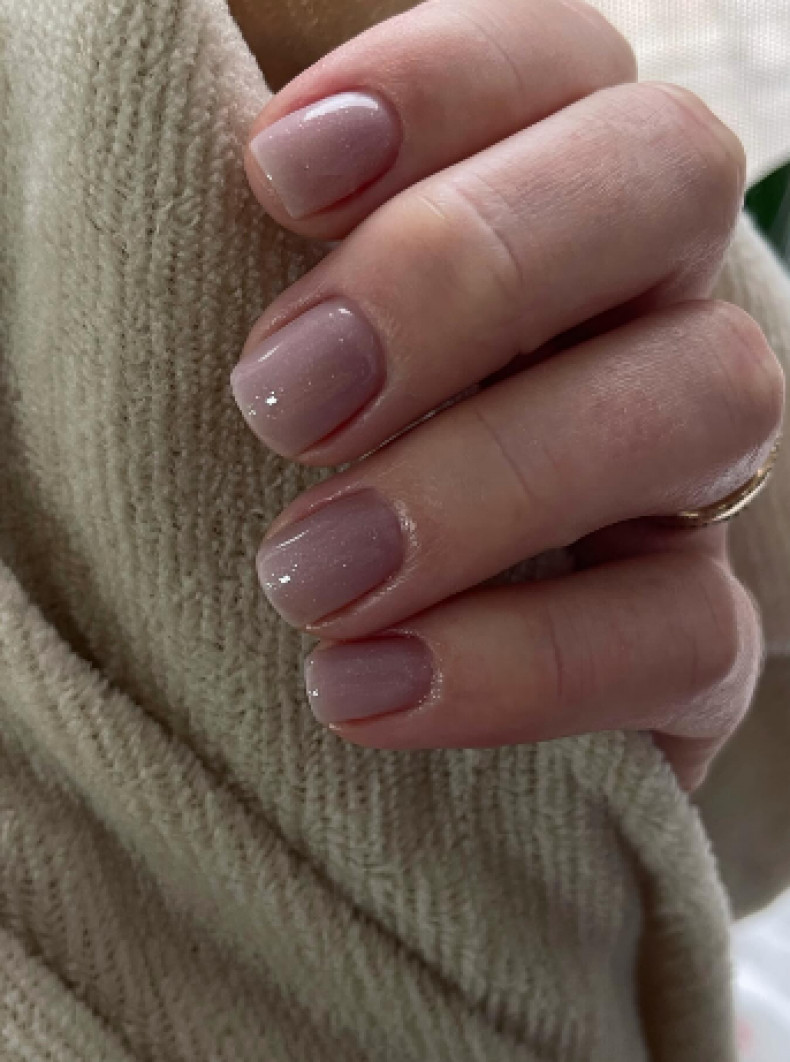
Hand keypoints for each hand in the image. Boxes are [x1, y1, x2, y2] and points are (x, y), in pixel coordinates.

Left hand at [231, 0, 784, 788]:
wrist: (345, 658)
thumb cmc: (273, 467)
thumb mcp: (265, 332)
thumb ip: (274, 233)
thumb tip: (241, 157)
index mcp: (543, 194)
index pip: (560, 57)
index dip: (441, 81)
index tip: (274, 174)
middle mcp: (644, 304)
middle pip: (667, 176)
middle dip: (468, 270)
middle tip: (281, 401)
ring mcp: (687, 470)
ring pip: (716, 392)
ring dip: (493, 484)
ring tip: (308, 577)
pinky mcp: (693, 634)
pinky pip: (692, 633)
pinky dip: (527, 664)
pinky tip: (363, 691)